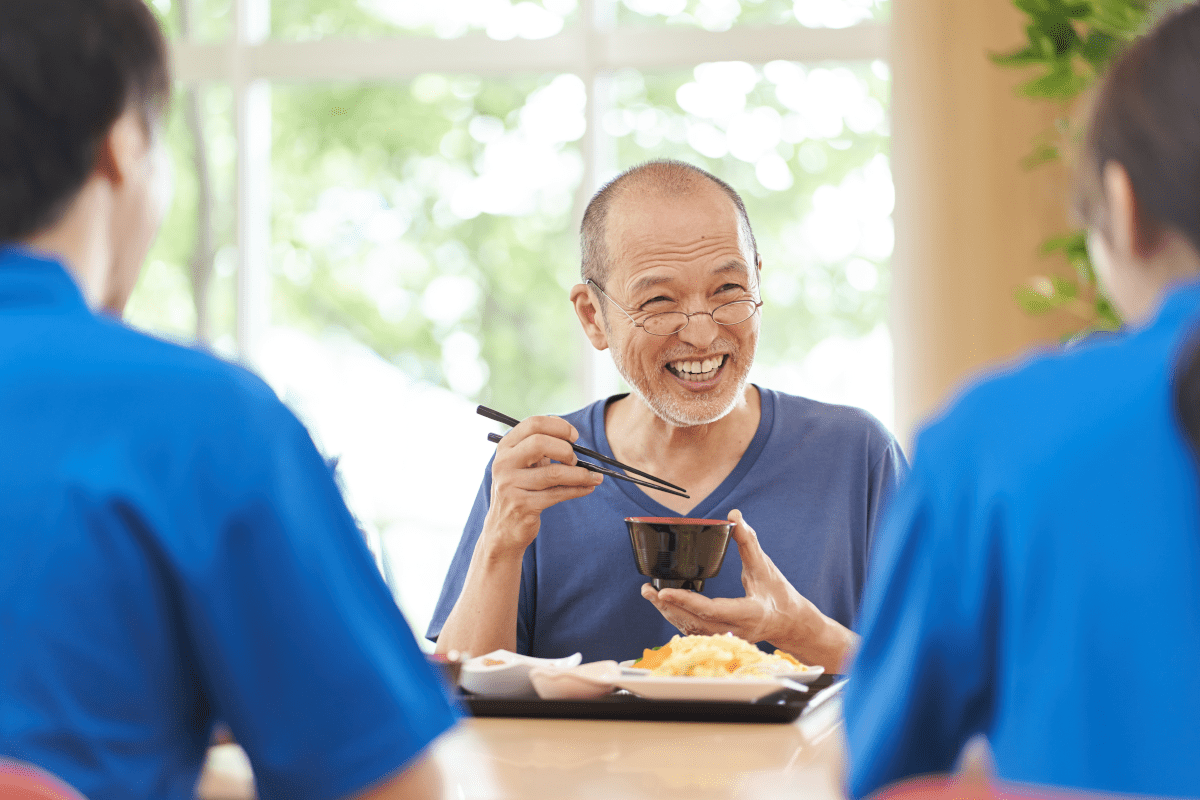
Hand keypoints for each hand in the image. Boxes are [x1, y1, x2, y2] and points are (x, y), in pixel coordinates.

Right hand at [481, 415, 602, 558]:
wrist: (502, 529)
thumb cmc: (519, 490)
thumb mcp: (523, 464)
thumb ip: (541, 447)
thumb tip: (572, 435)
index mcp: (505, 447)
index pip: (533, 424)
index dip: (559, 426)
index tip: (574, 436)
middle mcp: (504, 463)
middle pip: (540, 443)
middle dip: (566, 450)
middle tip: (575, 459)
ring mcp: (511, 485)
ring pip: (554, 473)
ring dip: (580, 474)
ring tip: (594, 477)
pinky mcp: (522, 506)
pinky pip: (557, 494)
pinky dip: (578, 489)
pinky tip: (588, 488)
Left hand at [640, 509, 855, 669]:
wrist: (790, 622)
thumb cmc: (779, 594)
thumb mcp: (765, 566)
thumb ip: (748, 541)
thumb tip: (735, 515)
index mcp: (749, 613)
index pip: (711, 610)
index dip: (686, 601)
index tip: (664, 591)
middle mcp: (736, 630)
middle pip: (694, 623)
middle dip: (668, 607)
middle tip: (648, 591)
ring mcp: (728, 638)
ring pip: (692, 630)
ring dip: (669, 613)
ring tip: (650, 595)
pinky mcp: (721, 639)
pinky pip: (695, 632)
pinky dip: (678, 618)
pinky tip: (666, 605)